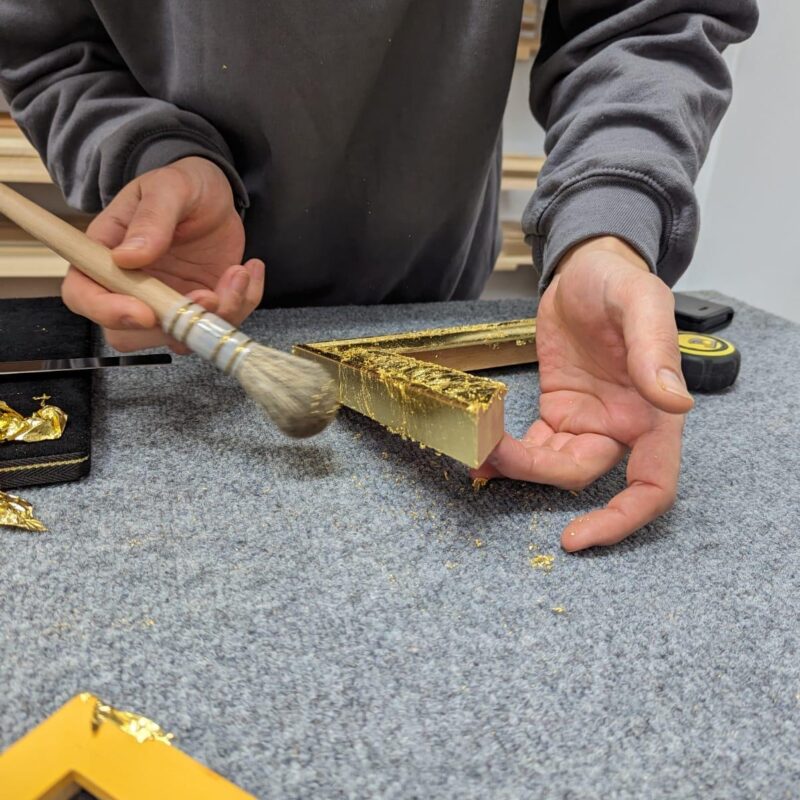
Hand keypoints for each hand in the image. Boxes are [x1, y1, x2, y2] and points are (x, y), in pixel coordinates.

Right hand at [61, 156, 263, 352]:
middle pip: (131, 332)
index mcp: (104, 256)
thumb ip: (150, 220)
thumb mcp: (168, 188)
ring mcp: (167, 302)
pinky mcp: (201, 307)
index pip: (84, 295)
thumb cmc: (181, 185)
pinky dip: (242, 303)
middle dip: (174, 325)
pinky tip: (249, 270)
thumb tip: (127, 257)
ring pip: (181, 337)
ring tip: (238, 273)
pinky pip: (220, 323)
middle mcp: (131, 288)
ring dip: (217, 315)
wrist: (215, 194)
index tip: (145, 312)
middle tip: (209, 296)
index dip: (107, 312)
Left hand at [472, 237, 693, 551]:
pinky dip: (508, 451)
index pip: (652, 485)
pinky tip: (483, 446)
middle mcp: (621, 426)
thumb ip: (656, 350)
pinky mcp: (558, 411)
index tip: (578, 537)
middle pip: (583, 477)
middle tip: (492, 455)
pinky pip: (534, 445)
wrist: (584, 267)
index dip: (621, 519)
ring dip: (515, 464)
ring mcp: (586, 421)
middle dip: (536, 475)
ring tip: (477, 446)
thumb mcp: (641, 302)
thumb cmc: (619, 280)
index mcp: (653, 413)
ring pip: (552, 465)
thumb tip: (675, 402)